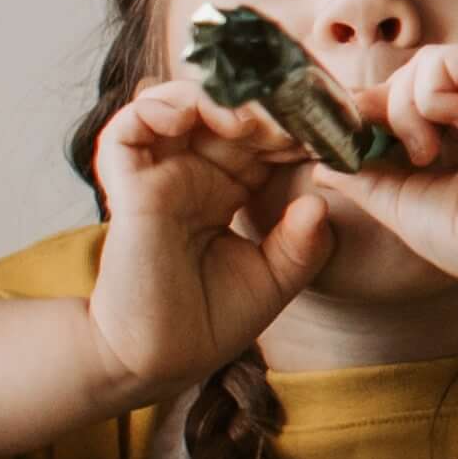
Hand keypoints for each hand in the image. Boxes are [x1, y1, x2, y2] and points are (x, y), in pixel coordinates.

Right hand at [80, 83, 324, 400]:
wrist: (160, 360)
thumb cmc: (211, 322)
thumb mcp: (274, 278)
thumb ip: (303, 243)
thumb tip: (321, 201)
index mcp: (228, 189)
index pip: (259, 136)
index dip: (291, 123)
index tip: (328, 123)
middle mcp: (194, 175)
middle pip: (223, 111)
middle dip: (260, 103)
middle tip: (293, 110)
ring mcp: (161, 177)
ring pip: (177, 106)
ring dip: (213, 97)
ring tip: (247, 117)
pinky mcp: (130, 189)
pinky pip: (129, 129)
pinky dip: (156, 108)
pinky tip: (193, 114)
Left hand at [330, 45, 457, 311]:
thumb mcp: (402, 205)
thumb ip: (365, 179)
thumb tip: (322, 166)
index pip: (399, 110)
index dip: (368, 121)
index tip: (344, 145)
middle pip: (401, 85)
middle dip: (376, 113)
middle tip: (371, 148)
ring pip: (414, 70)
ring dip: (403, 113)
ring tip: (424, 156)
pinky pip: (435, 64)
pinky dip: (423, 98)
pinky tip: (439, 138)